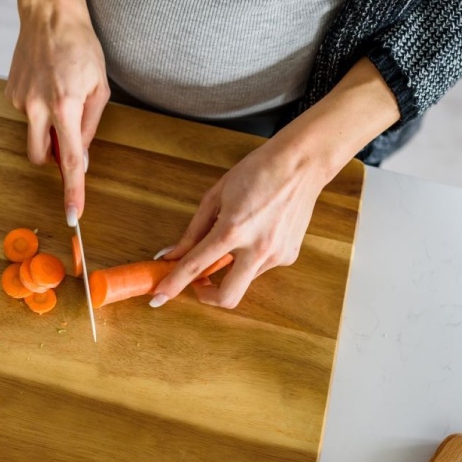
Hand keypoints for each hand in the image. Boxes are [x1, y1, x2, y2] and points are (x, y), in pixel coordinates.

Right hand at [6, 0, 109, 223]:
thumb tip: (80, 158)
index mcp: (65, 106)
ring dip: (49, 127)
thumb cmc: (81, 47)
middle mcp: (38, 107)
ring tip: (60, 94)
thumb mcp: (99, 87)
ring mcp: (20, 100)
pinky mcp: (10, 93)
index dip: (72, 190)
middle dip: (53, 157)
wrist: (50, 15)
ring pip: (35, 133)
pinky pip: (28, 114)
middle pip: (40, 156)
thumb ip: (90, 126)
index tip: (73, 214)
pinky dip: (39, 109)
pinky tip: (47, 83)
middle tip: (69, 136)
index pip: (69, 160)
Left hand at [151, 132, 335, 309]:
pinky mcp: (289, 256)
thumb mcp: (216, 196)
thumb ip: (193, 230)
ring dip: (232, 268)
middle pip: (228, 296)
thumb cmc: (257, 172)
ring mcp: (276, 255)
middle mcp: (257, 248)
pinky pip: (261, 267)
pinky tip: (257, 231)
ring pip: (244, 278)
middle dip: (208, 297)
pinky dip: (250, 257)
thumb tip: (173, 254)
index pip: (196, 265)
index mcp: (233, 229)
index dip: (174, 284)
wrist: (301, 164)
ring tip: (237, 236)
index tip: (159, 297)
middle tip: (199, 283)